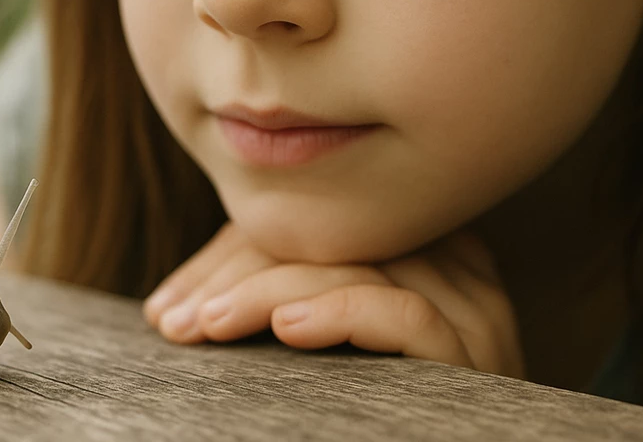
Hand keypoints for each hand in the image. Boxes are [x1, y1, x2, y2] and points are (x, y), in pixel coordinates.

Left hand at [142, 222, 523, 376]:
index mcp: (418, 255)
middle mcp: (456, 271)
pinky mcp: (474, 357)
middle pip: (335, 234)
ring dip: (268, 289)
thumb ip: (283, 305)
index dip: (234, 253)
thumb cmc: (374, 420)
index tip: (168, 306)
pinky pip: (404, 313)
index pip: (320, 223)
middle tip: (173, 319)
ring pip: (360, 263)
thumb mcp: (325, 354)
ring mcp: (472, 314)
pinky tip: (286, 329)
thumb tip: (172, 308)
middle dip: (239, 271)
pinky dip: (337, 312)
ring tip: (207, 325)